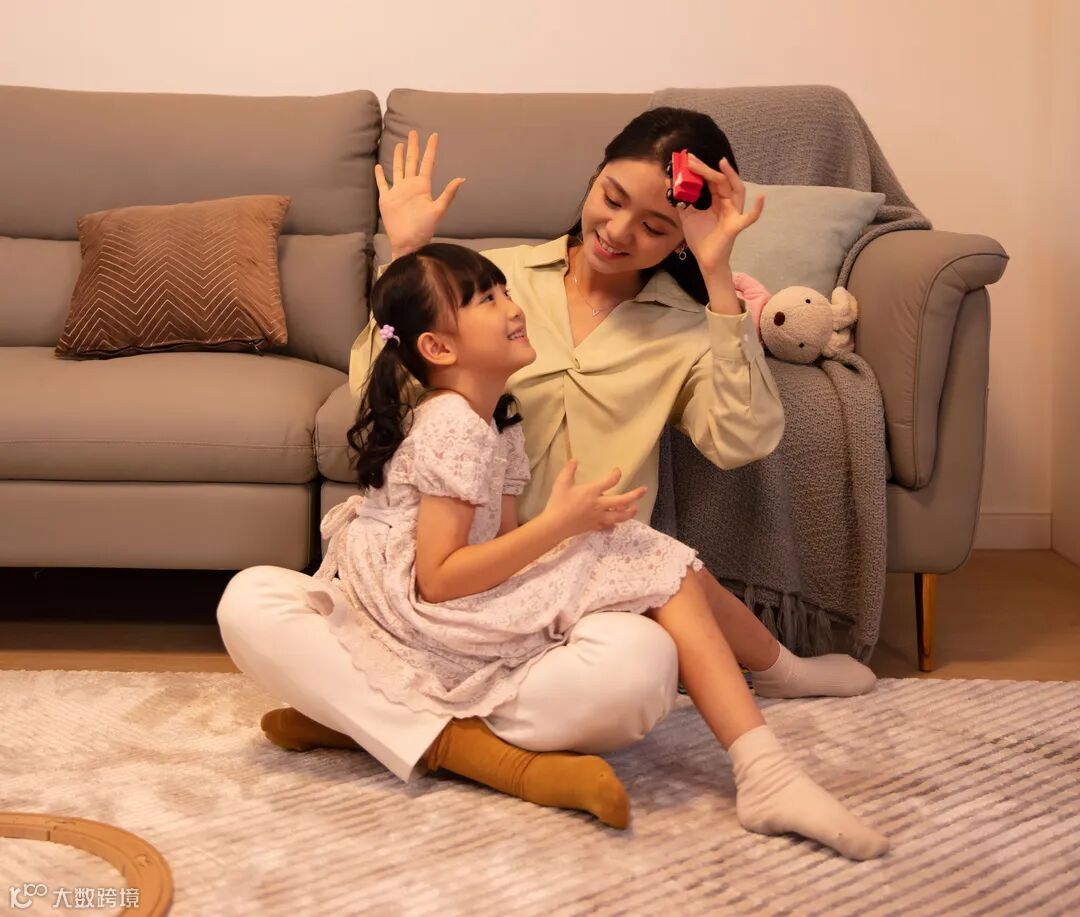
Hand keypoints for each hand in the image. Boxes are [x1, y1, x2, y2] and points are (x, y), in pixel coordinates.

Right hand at [374, 130, 465, 259]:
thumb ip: (448, 194)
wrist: (409, 243)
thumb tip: (462, 178)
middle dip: (413, 147)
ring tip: (399, 144)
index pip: (428, 163)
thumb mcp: (438, 210)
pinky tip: (378, 167)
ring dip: (398, 157)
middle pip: (412, 161)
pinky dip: (380, 176)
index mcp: (423, 187)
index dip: (431, 149)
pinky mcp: (387, 200)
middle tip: (413, 132)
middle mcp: (410, 186)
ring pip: (397, 169)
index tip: (434, 135)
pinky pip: (382, 184)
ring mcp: (398, 192)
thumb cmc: (424, 230)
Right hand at [540, 460, 646, 539]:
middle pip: (622, 500)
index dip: (616, 474)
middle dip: (635, 495)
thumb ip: (569, 470)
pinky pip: (609, 525)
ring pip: (620, 516)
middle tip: (644, 490)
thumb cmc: (558, 503)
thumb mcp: (561, 483)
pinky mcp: (595, 526)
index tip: (617, 471)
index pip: (610, 481)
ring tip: (635, 508)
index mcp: (592, 492)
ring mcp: (599, 517)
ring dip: (629, 512)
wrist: (555, 525)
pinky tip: (617, 522)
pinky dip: (615, 523)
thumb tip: (574, 459)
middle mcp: (599, 504)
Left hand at [674, 154, 764, 275]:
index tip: (686, 159)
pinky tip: (762, 198)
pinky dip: (757, 209)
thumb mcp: (687, 215)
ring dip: (730, 176)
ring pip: (737, 191)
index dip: (700, 169)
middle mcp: (728, 203)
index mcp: (717, 200)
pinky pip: (749, 218)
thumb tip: (669, 181)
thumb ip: (680, 200)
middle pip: (721, 181)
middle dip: (707, 169)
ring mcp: (733, 214)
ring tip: (722, 163)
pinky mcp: (735, 227)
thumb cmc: (700, 237)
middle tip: (691, 159)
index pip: (710, 180)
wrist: (705, 260)